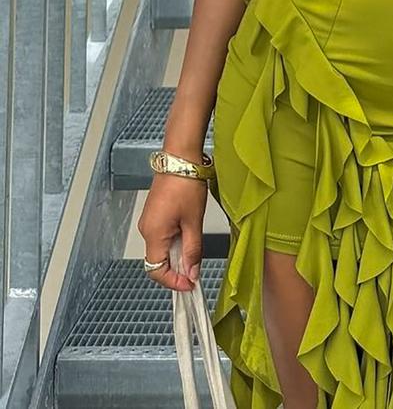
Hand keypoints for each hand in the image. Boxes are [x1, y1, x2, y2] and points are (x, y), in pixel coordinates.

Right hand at [137, 173, 208, 291]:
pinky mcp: (154, 214)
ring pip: (161, 249)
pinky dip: (175, 242)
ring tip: (195, 249)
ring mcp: (149, 221)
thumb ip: (193, 250)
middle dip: (177, 269)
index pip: (156, 271)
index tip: (191, 284)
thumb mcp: (194, 221)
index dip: (173, 282)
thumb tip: (192, 273)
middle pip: (157, 262)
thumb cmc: (186, 184)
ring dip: (177, 255)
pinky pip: (162, 236)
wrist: (180, 158)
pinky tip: (188, 235)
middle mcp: (146, 229)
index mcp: (153, 234)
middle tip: (196, 269)